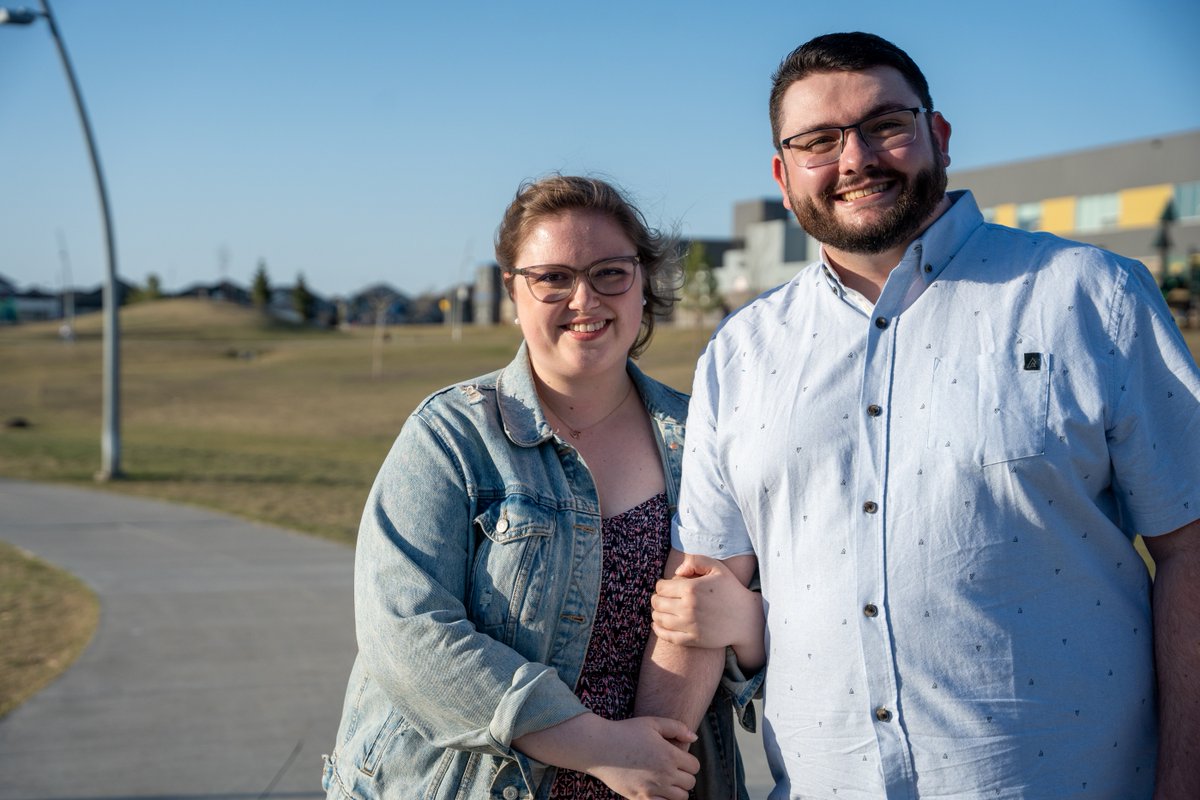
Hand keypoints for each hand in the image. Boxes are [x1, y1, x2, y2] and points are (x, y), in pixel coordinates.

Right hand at [514, 712, 697, 799]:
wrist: (599, 747)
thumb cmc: (626, 732)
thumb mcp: (652, 723)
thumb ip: (677, 728)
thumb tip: (694, 738)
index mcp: (669, 755)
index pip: (694, 766)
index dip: (689, 761)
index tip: (678, 757)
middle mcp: (664, 774)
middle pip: (690, 783)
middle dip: (685, 775)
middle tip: (673, 768)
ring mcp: (652, 789)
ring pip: (680, 798)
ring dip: (677, 789)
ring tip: (666, 779)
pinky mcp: (640, 798)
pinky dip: (664, 798)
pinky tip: (656, 788)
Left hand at [651, 554, 762, 657]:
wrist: (747, 618)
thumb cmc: (731, 590)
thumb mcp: (717, 568)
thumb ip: (695, 562)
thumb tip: (676, 572)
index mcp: (691, 588)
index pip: (661, 587)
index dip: (662, 585)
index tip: (668, 587)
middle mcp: (688, 607)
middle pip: (657, 602)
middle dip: (657, 598)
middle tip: (663, 598)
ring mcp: (690, 625)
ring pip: (659, 619)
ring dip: (657, 613)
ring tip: (662, 610)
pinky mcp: (693, 640)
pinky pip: (667, 636)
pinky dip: (658, 630)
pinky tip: (658, 625)